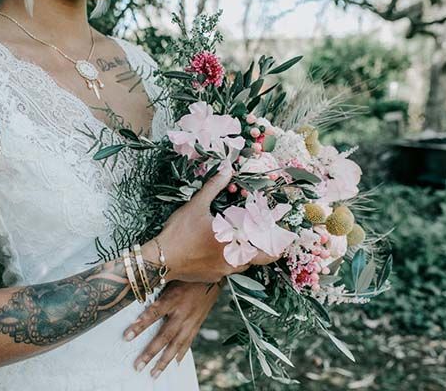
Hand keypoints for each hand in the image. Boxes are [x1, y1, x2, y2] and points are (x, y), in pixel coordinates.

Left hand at [123, 281, 220, 377]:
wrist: (213, 276)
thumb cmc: (187, 275)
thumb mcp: (170, 278)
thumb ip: (156, 289)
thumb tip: (136, 293)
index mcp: (174, 299)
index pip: (154, 313)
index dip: (140, 325)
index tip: (127, 336)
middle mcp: (183, 313)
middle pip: (165, 336)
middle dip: (151, 352)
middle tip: (138, 365)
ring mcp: (191, 321)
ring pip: (176, 345)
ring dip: (164, 360)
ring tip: (154, 373)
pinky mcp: (197, 324)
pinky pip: (188, 342)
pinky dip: (181, 354)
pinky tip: (174, 363)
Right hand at [143, 170, 276, 282]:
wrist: (160, 260)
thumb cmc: (179, 232)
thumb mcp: (196, 205)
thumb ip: (214, 186)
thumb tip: (227, 167)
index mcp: (235, 241)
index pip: (268, 248)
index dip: (279, 244)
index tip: (285, 237)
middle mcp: (233, 259)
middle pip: (260, 259)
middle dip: (267, 250)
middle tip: (269, 241)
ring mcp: (223, 271)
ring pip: (243, 264)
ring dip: (246, 254)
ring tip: (241, 241)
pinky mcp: (212, 278)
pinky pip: (227, 270)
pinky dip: (229, 261)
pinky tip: (218, 252)